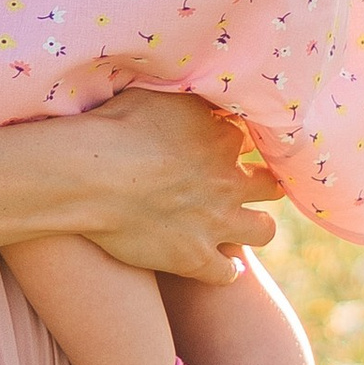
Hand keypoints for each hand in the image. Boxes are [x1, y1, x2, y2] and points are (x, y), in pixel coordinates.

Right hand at [74, 89, 281, 282]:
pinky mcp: (195, 258)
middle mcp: (229, 180)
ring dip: (256, 227)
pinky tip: (220, 267)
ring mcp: (216, 222)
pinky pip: (227, 274)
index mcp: (223, 137)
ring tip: (241, 226)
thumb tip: (195, 90)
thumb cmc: (114, 127)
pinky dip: (225, 272)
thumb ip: (185, 98)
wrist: (92, 176)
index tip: (222, 145)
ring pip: (264, 231)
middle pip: (271, 184)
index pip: (250, 140)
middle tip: (239, 185)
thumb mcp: (157, 95)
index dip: (237, 144)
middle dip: (261, 184)